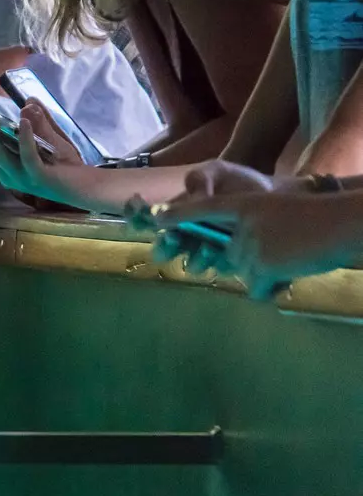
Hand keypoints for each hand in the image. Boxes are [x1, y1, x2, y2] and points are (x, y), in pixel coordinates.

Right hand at [0, 99, 89, 206]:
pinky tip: (22, 120)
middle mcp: (6, 173)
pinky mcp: (39, 177)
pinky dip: (24, 138)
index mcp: (3, 166)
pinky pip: (27, 156)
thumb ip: (38, 122)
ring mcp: (21, 176)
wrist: (87, 187)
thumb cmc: (65, 165)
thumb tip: (28, 101)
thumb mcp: (47, 139)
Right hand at [151, 161, 281, 272]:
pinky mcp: (230, 259)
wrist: (276, 194)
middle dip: (166, 248)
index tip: (145, 225)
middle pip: (167, 248)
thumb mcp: (217, 171)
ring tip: (206, 250)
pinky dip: (221, 264)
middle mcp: (188, 233)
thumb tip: (191, 200)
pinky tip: (227, 256)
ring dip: (195, 259)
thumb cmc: (240, 181)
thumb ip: (200, 178)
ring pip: (192, 262)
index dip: (141, 223)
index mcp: (180, 212)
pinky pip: (219, 268)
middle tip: (175, 241)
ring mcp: (208, 248)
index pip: (152, 221)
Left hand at [153, 187, 359, 298]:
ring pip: (243, 272)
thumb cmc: (315, 219)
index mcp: (244, 205)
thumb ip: (250, 229)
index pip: (203, 208)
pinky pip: (256, 289)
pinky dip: (273, 289)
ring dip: (267, 274)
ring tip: (292, 258)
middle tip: (283, 251)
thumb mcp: (276, 213)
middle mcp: (240, 225)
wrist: (341, 222)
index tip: (155, 217)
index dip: (178, 213)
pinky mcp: (261, 266)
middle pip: (227, 256)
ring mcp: (250, 245)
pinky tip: (291, 273)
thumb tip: (233, 257)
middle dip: (252, 262)